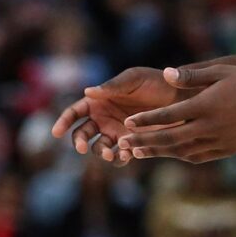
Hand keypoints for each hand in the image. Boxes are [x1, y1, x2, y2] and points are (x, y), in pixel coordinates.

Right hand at [52, 67, 188, 164]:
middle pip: (82, 134)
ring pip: (99, 148)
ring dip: (101, 153)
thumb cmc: (154, 81)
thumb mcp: (133, 79)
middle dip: (79, 142)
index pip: (74, 113)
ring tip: (111, 154)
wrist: (179, 95)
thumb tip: (88, 91)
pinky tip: (127, 155)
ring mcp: (116, 132)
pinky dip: (121, 157)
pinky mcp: (132, 142)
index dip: (63, 122)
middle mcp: (103, 118)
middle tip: (82, 148)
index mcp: (98, 101)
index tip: (56, 133)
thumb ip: (112, 86)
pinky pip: (121, 154)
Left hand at [120, 66, 235, 163]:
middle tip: (123, 143)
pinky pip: (199, 156)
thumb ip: (191, 76)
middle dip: (145, 142)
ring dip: (159, 152)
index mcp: (205, 105)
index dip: (146, 121)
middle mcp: (210, 126)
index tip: (128, 124)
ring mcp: (219, 140)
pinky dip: (181, 155)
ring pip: (182, 151)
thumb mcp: (221, 71)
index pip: (168, 115)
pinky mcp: (227, 149)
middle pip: (170, 138)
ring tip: (139, 152)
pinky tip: (170, 153)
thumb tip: (165, 73)